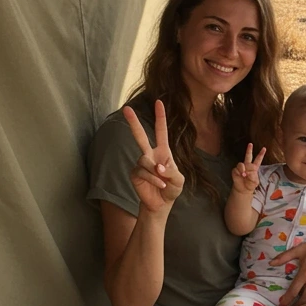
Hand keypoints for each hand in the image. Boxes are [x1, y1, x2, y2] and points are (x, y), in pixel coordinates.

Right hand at [123, 100, 183, 214]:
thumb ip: (172, 172)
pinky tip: (160, 185)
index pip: (161, 131)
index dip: (160, 117)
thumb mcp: (179, 179)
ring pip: (145, 160)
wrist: (161, 204)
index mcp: (163, 151)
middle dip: (133, 122)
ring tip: (164, 182)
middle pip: (140, 136)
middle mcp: (150, 154)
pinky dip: (154, 179)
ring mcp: (141, 164)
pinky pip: (142, 172)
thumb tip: (158, 166)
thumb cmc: (171, 188)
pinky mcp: (135, 174)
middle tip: (126, 108)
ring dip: (156, 172)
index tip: (159, 102)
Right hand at [231, 142, 265, 194]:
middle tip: (250, 144)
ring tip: (244, 175)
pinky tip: (241, 175)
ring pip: (241, 164)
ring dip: (243, 169)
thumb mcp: (255, 181)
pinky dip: (239, 172)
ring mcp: (241, 167)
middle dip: (249, 150)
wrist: (243, 189)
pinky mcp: (235, 170)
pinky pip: (236, 169)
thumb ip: (253, 176)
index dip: (261, 154)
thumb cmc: (250, 185)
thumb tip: (248, 172)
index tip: (264, 148)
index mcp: (254, 167)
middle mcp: (247, 165)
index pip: (258, 159)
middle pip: (248, 156)